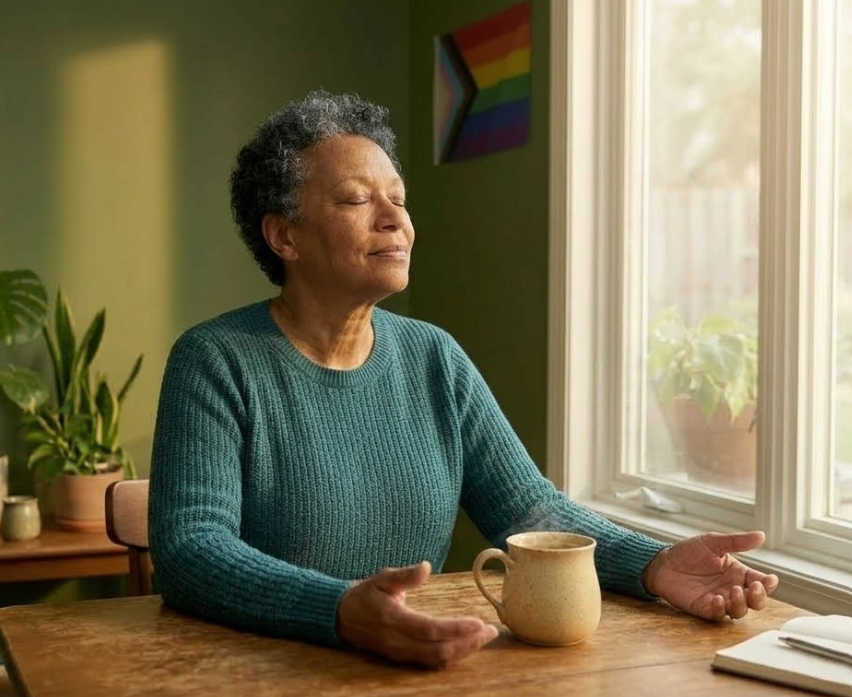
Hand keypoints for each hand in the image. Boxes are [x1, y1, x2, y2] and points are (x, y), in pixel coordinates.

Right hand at [337, 560, 498, 667]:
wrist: (342, 618)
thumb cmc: (365, 594)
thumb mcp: (381, 578)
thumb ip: (404, 575)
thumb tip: (426, 566)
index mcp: (393, 619)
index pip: (430, 629)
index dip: (456, 628)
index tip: (479, 622)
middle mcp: (397, 641)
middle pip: (438, 650)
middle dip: (468, 643)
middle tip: (490, 631)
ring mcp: (400, 653)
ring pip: (437, 659)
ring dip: (463, 651)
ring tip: (484, 638)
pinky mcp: (403, 658)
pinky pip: (430, 662)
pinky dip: (451, 656)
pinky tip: (466, 646)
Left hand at [642, 531, 778, 620]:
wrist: (663, 563)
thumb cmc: (688, 552)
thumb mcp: (712, 542)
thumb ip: (736, 542)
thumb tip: (761, 536)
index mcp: (737, 572)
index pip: (761, 581)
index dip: (769, 583)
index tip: (770, 580)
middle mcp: (732, 588)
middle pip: (756, 601)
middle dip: (760, 597)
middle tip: (754, 588)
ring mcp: (720, 600)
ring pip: (741, 611)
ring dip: (742, 604)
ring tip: (735, 591)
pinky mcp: (705, 608)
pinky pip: (719, 615)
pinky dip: (721, 609)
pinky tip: (718, 599)